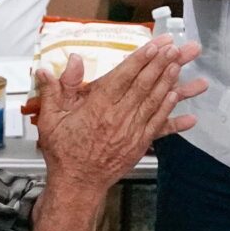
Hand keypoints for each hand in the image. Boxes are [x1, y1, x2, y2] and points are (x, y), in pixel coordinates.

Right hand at [34, 38, 206, 190]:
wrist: (77, 184)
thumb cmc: (64, 152)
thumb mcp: (50, 118)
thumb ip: (56, 88)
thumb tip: (67, 62)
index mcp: (97, 108)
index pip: (123, 77)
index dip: (140, 60)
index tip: (153, 46)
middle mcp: (118, 118)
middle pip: (143, 85)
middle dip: (160, 64)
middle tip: (173, 48)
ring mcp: (131, 132)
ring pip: (153, 101)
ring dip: (167, 81)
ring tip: (179, 64)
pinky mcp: (139, 144)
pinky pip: (158, 123)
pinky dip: (169, 109)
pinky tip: (176, 96)